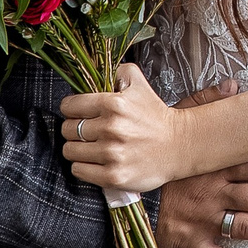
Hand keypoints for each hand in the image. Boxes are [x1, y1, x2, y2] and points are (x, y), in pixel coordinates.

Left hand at [59, 69, 187, 194]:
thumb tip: (95, 72)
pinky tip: (95, 161)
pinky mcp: (113, 176)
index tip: (77, 112)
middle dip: (74, 129)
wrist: (179, 145)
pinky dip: (83, 166)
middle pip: (67, 129)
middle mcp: (111, 129)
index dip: (71, 108)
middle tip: (87, 131)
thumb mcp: (139, 85)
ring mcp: (112, 154)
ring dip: (77, 149)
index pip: (69, 106)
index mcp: (113, 104)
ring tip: (91, 146)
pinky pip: (78, 170)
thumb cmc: (156, 116)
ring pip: (69, 150)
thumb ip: (117, 72)